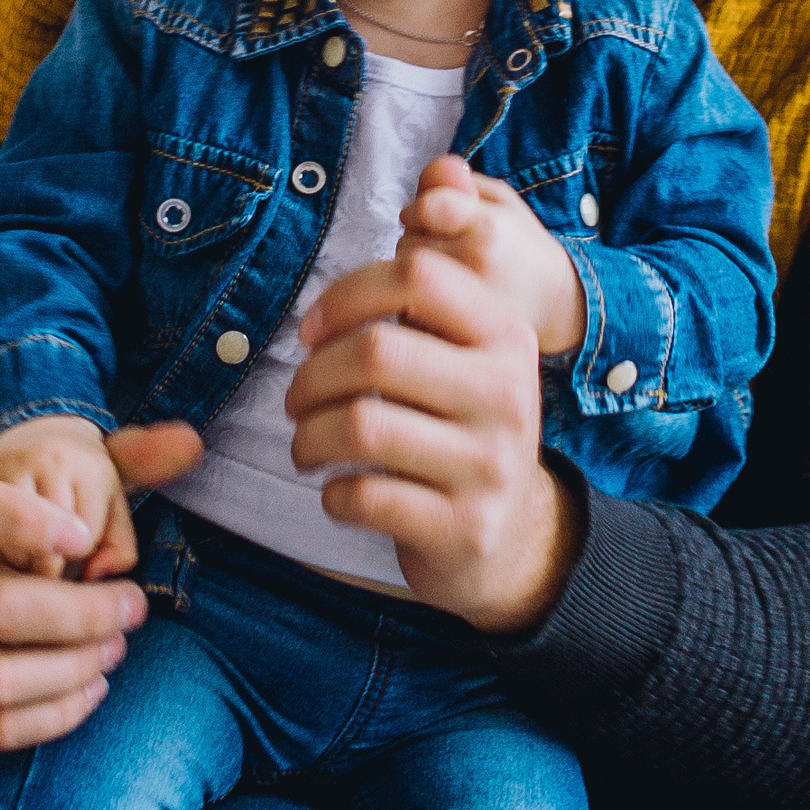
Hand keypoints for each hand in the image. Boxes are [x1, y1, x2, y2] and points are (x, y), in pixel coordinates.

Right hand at [0, 421, 200, 751]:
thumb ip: (128, 460)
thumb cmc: (25, 532)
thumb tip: (189, 442)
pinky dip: (55, 713)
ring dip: (73, 669)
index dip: (26, 522)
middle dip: (84, 615)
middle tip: (131, 609)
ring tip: (112, 649)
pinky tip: (89, 686)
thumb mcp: (63, 481)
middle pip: (1, 606)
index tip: (82, 535)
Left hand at [289, 239, 582, 635]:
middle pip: (377, 351)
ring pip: (360, 427)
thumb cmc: (459, 429)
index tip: (311, 331)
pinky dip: (332, 493)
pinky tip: (338, 491)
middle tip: (296, 400)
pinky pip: (364, 496)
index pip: (419, 274)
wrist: (512, 536)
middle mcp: (508, 393)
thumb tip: (347, 273)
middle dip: (311, 377)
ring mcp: (490, 464)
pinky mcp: (464, 526)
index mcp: (505, 335)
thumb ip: (420, 305)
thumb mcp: (464, 360)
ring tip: (307, 445)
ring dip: (309, 437)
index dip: (346, 293)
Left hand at [398, 154, 584, 354]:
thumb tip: (430, 175)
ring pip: (404, 277)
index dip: (423, 208)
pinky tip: (443, 302)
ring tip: (450, 276)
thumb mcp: (502, 202)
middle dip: (418, 239)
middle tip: (451, 250)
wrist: (554, 308)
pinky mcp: (447, 335)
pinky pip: (406, 311)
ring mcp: (461, 308)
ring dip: (414, 271)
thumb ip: (462, 181)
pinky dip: (414, 304)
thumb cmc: (521, 248)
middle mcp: (474, 269)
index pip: (427, 206)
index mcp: (490, 231)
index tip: (433, 216)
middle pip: (409, 241)